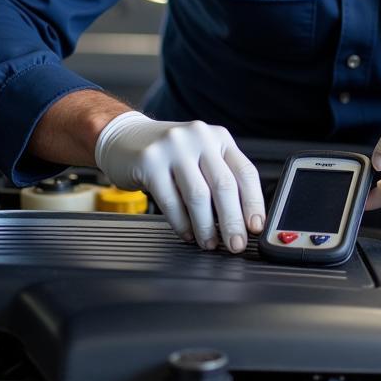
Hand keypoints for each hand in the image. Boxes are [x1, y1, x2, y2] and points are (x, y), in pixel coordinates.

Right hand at [94, 112, 264, 250]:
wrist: (124, 137)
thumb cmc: (168, 153)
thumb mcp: (200, 155)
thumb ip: (221, 177)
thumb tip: (243, 219)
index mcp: (219, 137)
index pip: (245, 172)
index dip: (254, 202)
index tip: (255, 226)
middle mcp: (199, 138)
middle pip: (224, 185)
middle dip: (232, 221)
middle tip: (236, 243)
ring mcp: (173, 148)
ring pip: (198, 195)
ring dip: (206, 226)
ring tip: (209, 243)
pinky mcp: (149, 162)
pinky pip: (170, 201)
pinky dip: (181, 223)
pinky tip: (187, 234)